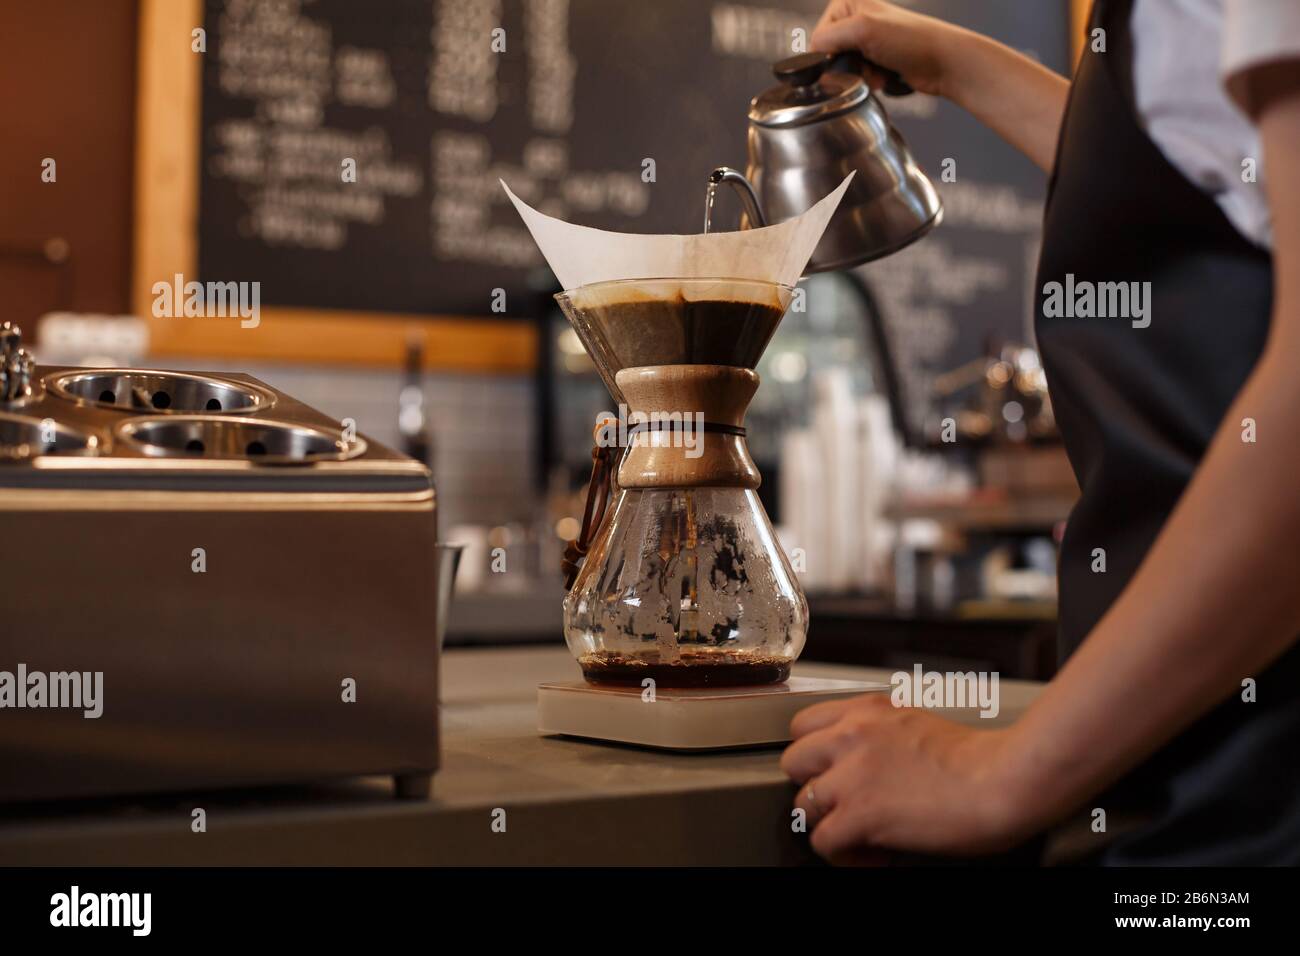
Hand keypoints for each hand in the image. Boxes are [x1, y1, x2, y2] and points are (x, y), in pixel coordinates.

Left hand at [780, 694, 1035, 862]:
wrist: (1001, 779)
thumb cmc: (976, 758)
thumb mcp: (916, 723)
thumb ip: (882, 733)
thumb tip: (869, 762)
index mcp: (867, 711)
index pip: (803, 726)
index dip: (815, 756)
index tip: (829, 773)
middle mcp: (852, 735)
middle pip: (793, 763)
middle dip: (815, 788)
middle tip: (843, 805)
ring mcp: (851, 774)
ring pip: (802, 806)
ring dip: (829, 824)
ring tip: (860, 835)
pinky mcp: (859, 813)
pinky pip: (823, 842)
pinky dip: (844, 855)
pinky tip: (875, 853)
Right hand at [811, 0, 965, 97]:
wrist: (943, 62)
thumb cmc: (911, 40)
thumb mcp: (863, 30)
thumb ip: (829, 38)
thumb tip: (812, 54)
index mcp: (848, 3)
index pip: (818, 37)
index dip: (829, 54)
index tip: (849, 58)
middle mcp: (857, 18)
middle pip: (831, 55)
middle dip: (847, 68)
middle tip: (866, 67)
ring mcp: (868, 40)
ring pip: (844, 69)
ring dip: (859, 77)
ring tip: (879, 74)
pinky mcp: (878, 60)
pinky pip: (859, 77)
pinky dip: (869, 82)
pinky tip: (884, 78)